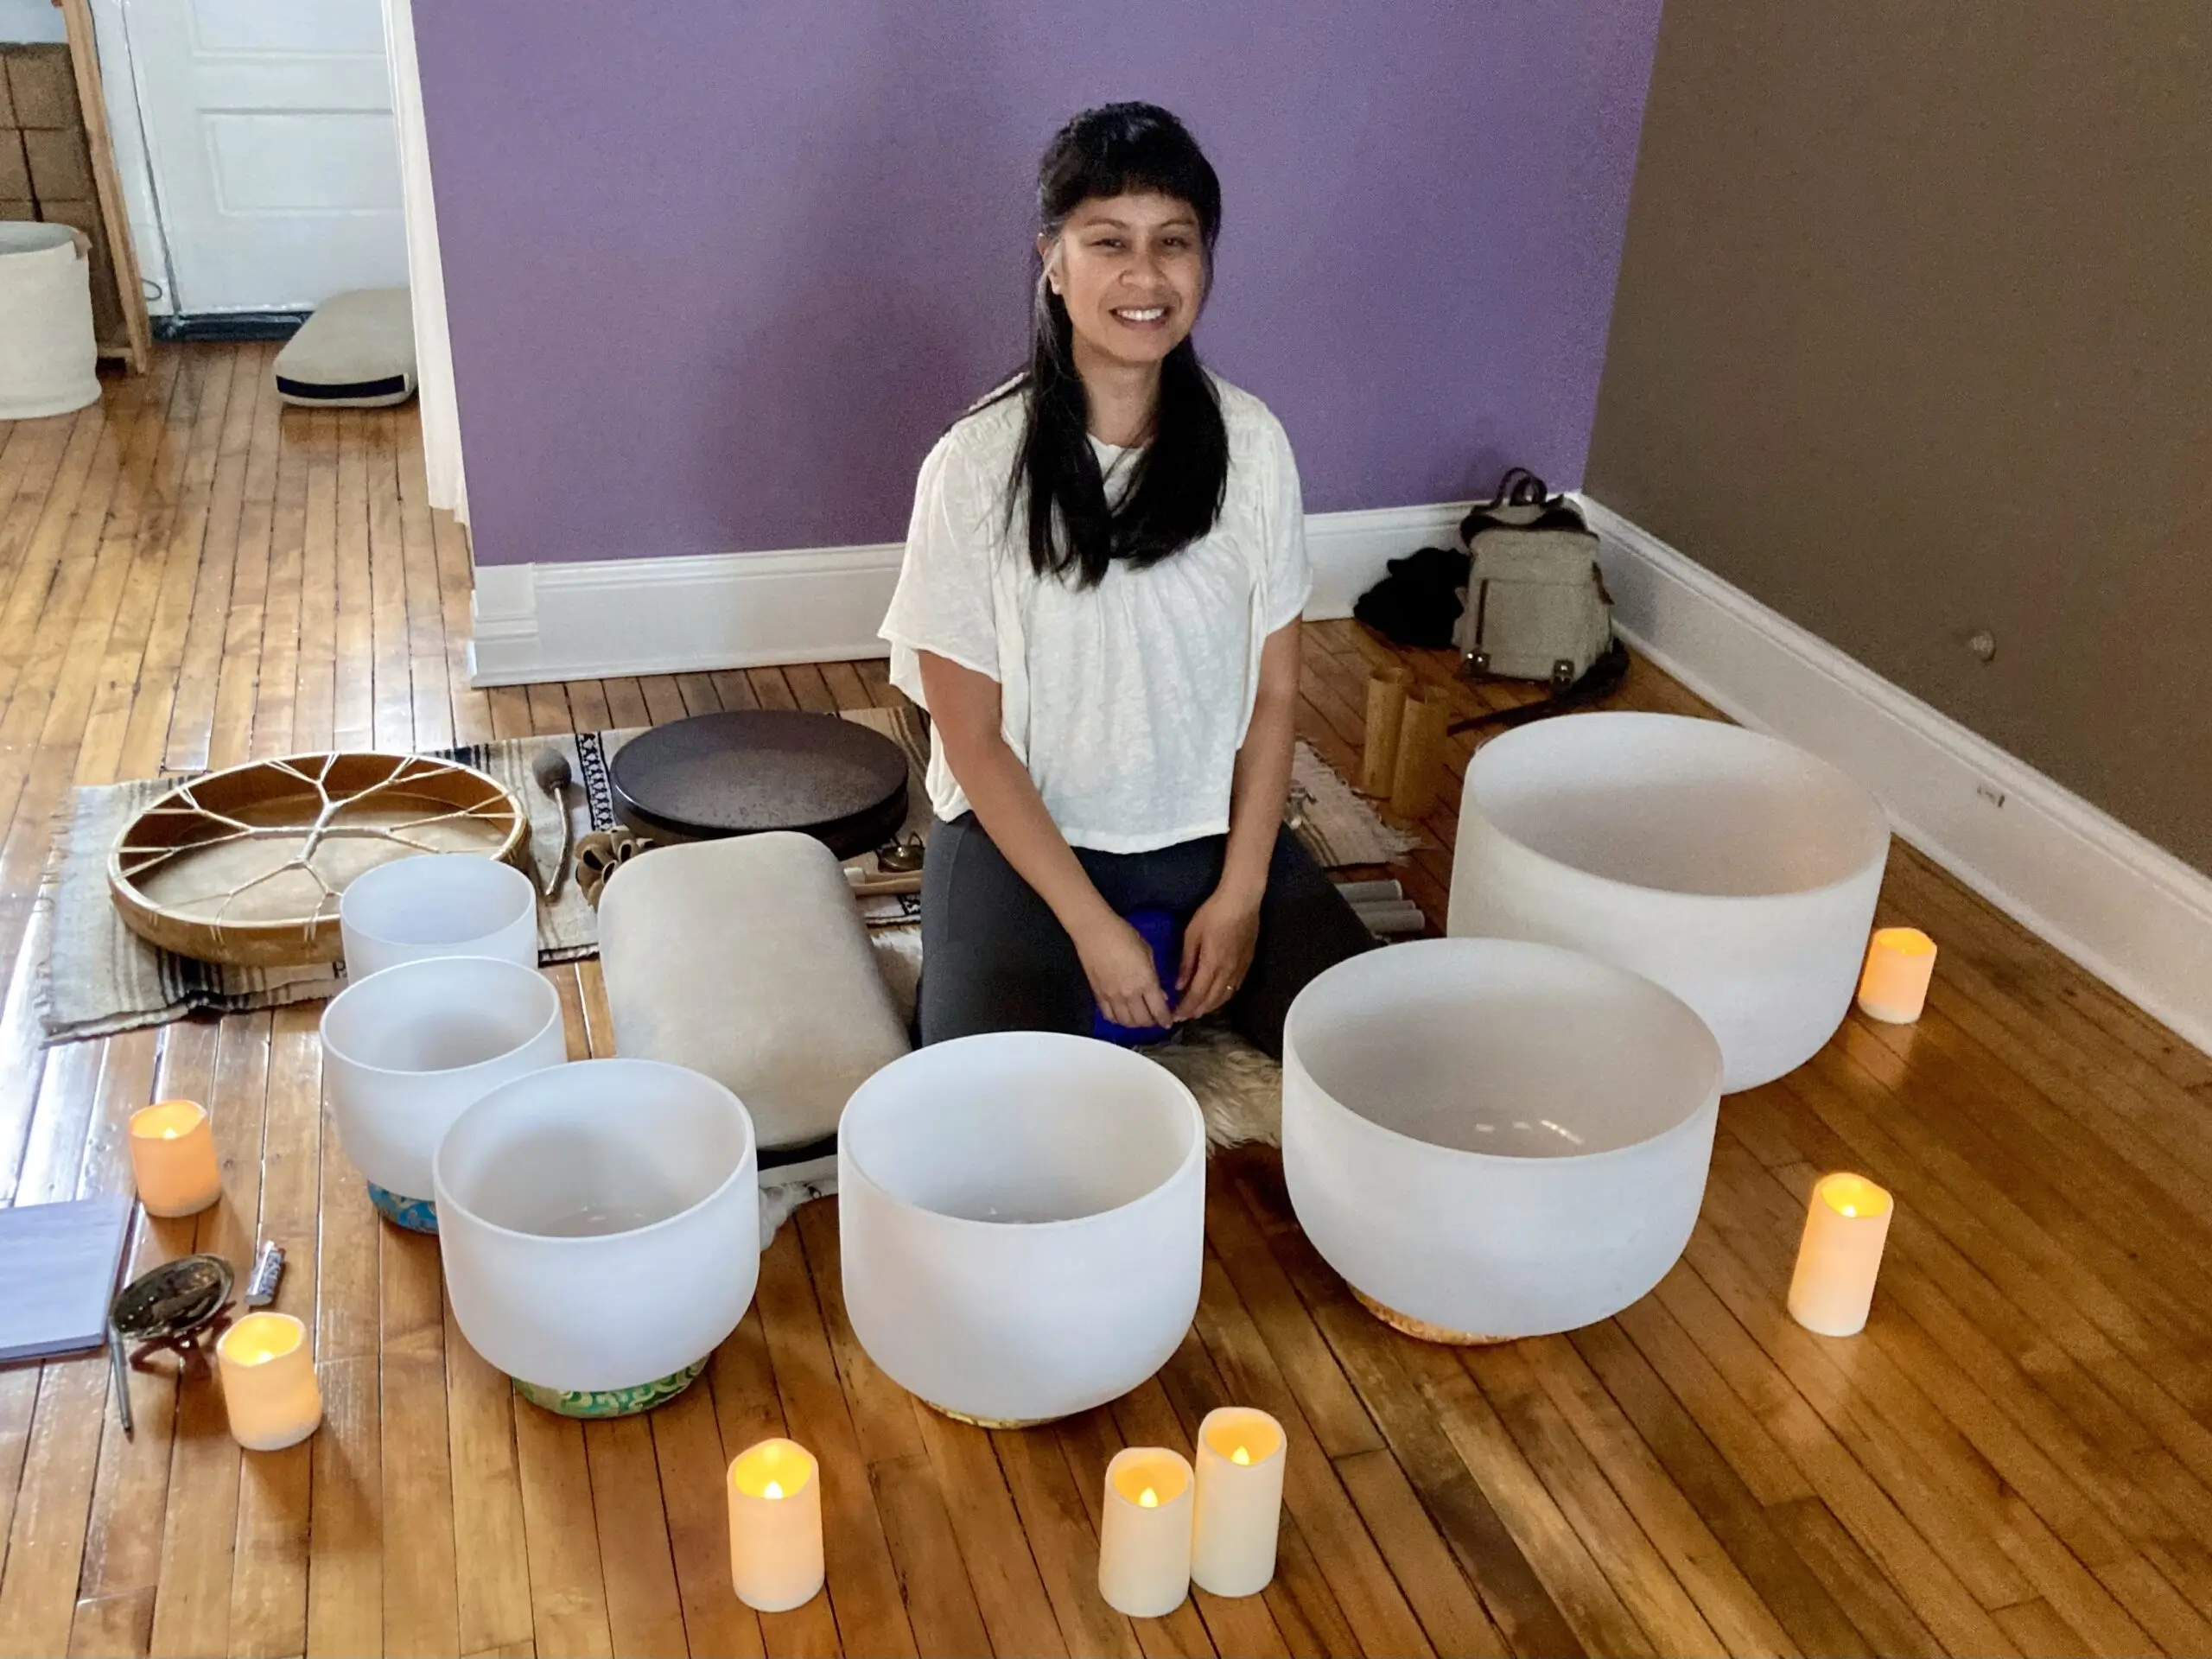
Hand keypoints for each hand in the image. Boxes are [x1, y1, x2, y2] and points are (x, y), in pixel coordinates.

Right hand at [1074, 913, 1173, 1030]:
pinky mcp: (1098, 995)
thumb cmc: (1124, 935)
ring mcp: (1112, 996)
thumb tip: (1161, 995)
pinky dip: (1118, 1020)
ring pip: (1126, 1022)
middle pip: (1142, 1021)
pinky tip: (1122, 1015)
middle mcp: (1130, 994)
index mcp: (1146, 981)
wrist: (1094, 931)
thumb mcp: (1147, 952)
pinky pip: (1109, 1016)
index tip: (1168, 1021)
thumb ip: (1154, 976)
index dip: (1165, 1020)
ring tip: (1140, 1017)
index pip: (1159, 1010)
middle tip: (1155, 1018)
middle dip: (1152, 1023)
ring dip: (1135, 1023)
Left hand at [1173, 886, 1260, 1022]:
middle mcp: (1228, 972)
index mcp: (1212, 965)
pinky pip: (1234, 988)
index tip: (1175, 1016)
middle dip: (1196, 1011)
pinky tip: (1217, 997)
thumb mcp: (1192, 935)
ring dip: (1210, 1007)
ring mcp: (1240, 969)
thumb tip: (1179, 985)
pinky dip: (1223, 997)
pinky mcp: (1247, 964)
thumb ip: (1187, 962)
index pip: (1197, 995)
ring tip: (1198, 1011)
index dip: (1186, 1008)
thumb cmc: (1213, 914)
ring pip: (1225, 996)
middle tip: (1183, 1016)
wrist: (1242, 901)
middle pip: (1212, 1000)